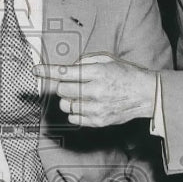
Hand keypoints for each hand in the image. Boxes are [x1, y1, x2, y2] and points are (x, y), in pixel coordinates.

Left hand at [33, 53, 156, 127]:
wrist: (146, 94)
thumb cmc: (125, 75)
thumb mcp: (108, 60)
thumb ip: (86, 62)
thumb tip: (68, 69)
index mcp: (98, 73)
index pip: (66, 73)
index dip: (48, 71)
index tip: (36, 70)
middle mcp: (96, 91)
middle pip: (62, 90)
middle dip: (63, 86)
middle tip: (73, 84)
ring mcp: (97, 108)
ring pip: (66, 105)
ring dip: (68, 99)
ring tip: (81, 96)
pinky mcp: (99, 121)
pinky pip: (74, 118)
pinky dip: (75, 111)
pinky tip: (86, 105)